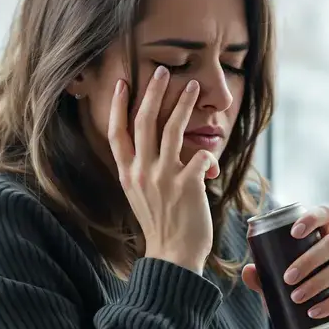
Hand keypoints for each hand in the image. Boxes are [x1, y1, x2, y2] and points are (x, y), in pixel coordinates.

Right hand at [108, 66, 218, 273]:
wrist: (172, 258)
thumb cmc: (161, 227)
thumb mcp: (139, 196)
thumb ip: (142, 172)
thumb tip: (154, 153)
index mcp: (128, 174)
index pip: (117, 133)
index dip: (118, 106)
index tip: (122, 83)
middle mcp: (141, 172)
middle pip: (143, 121)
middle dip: (153, 91)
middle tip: (162, 70)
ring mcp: (163, 178)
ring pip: (172, 129)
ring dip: (183, 104)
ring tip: (192, 86)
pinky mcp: (187, 185)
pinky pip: (200, 156)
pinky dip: (209, 156)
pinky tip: (212, 163)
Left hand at [242, 205, 328, 328]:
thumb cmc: (307, 296)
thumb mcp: (284, 287)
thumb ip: (266, 279)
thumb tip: (247, 270)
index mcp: (326, 238)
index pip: (326, 215)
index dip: (312, 218)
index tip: (293, 233)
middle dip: (307, 259)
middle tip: (287, 278)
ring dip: (315, 282)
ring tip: (295, 297)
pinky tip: (313, 312)